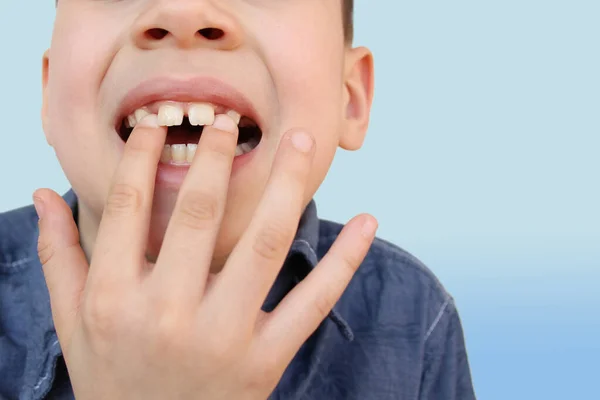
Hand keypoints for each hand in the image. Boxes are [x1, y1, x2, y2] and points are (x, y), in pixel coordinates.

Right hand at [34, 113, 376, 399]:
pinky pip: (311, 303)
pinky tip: (367, 222)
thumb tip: (43, 196)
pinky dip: (343, 262)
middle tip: (228, 118)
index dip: (141, 156)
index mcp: (113, 298)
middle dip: (214, 157)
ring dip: (286, 187)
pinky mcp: (265, 360)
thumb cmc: (111, 378)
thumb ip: (58, 257)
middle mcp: (166, 314)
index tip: (157, 124)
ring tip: (300, 142)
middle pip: (197, 215)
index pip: (127, 206)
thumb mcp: (72, 324)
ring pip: (262, 245)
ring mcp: (221, 338)